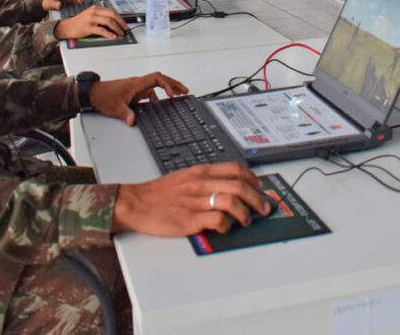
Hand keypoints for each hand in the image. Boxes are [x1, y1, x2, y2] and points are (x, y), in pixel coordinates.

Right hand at [55, 5, 126, 39]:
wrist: (66, 27)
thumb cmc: (78, 23)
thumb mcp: (90, 15)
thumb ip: (100, 16)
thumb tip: (113, 23)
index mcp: (95, 8)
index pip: (111, 11)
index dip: (120, 18)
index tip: (124, 24)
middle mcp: (94, 12)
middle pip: (112, 15)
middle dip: (121, 22)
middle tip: (125, 29)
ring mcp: (91, 19)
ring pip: (108, 22)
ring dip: (117, 29)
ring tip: (120, 34)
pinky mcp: (88, 27)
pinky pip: (101, 30)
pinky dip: (109, 34)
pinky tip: (113, 36)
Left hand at [88, 72, 188, 125]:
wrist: (93, 93)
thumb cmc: (103, 96)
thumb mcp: (115, 108)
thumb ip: (126, 114)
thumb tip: (133, 121)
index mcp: (136, 84)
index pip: (157, 79)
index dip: (167, 85)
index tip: (173, 94)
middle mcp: (138, 84)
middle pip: (160, 79)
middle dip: (174, 84)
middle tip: (185, 91)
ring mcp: (137, 87)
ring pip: (156, 85)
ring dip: (167, 88)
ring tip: (177, 95)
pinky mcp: (134, 92)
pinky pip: (149, 91)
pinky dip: (157, 96)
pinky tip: (159, 103)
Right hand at [112, 163, 269, 234]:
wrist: (136, 203)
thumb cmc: (159, 193)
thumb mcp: (185, 177)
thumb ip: (207, 180)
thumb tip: (230, 188)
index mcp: (201, 172)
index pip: (236, 170)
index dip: (253, 180)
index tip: (260, 188)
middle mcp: (201, 184)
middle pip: (239, 186)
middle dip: (258, 199)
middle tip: (263, 209)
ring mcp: (196, 202)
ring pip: (232, 202)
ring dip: (246, 213)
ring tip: (246, 221)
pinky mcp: (190, 220)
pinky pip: (217, 220)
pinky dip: (227, 225)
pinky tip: (225, 228)